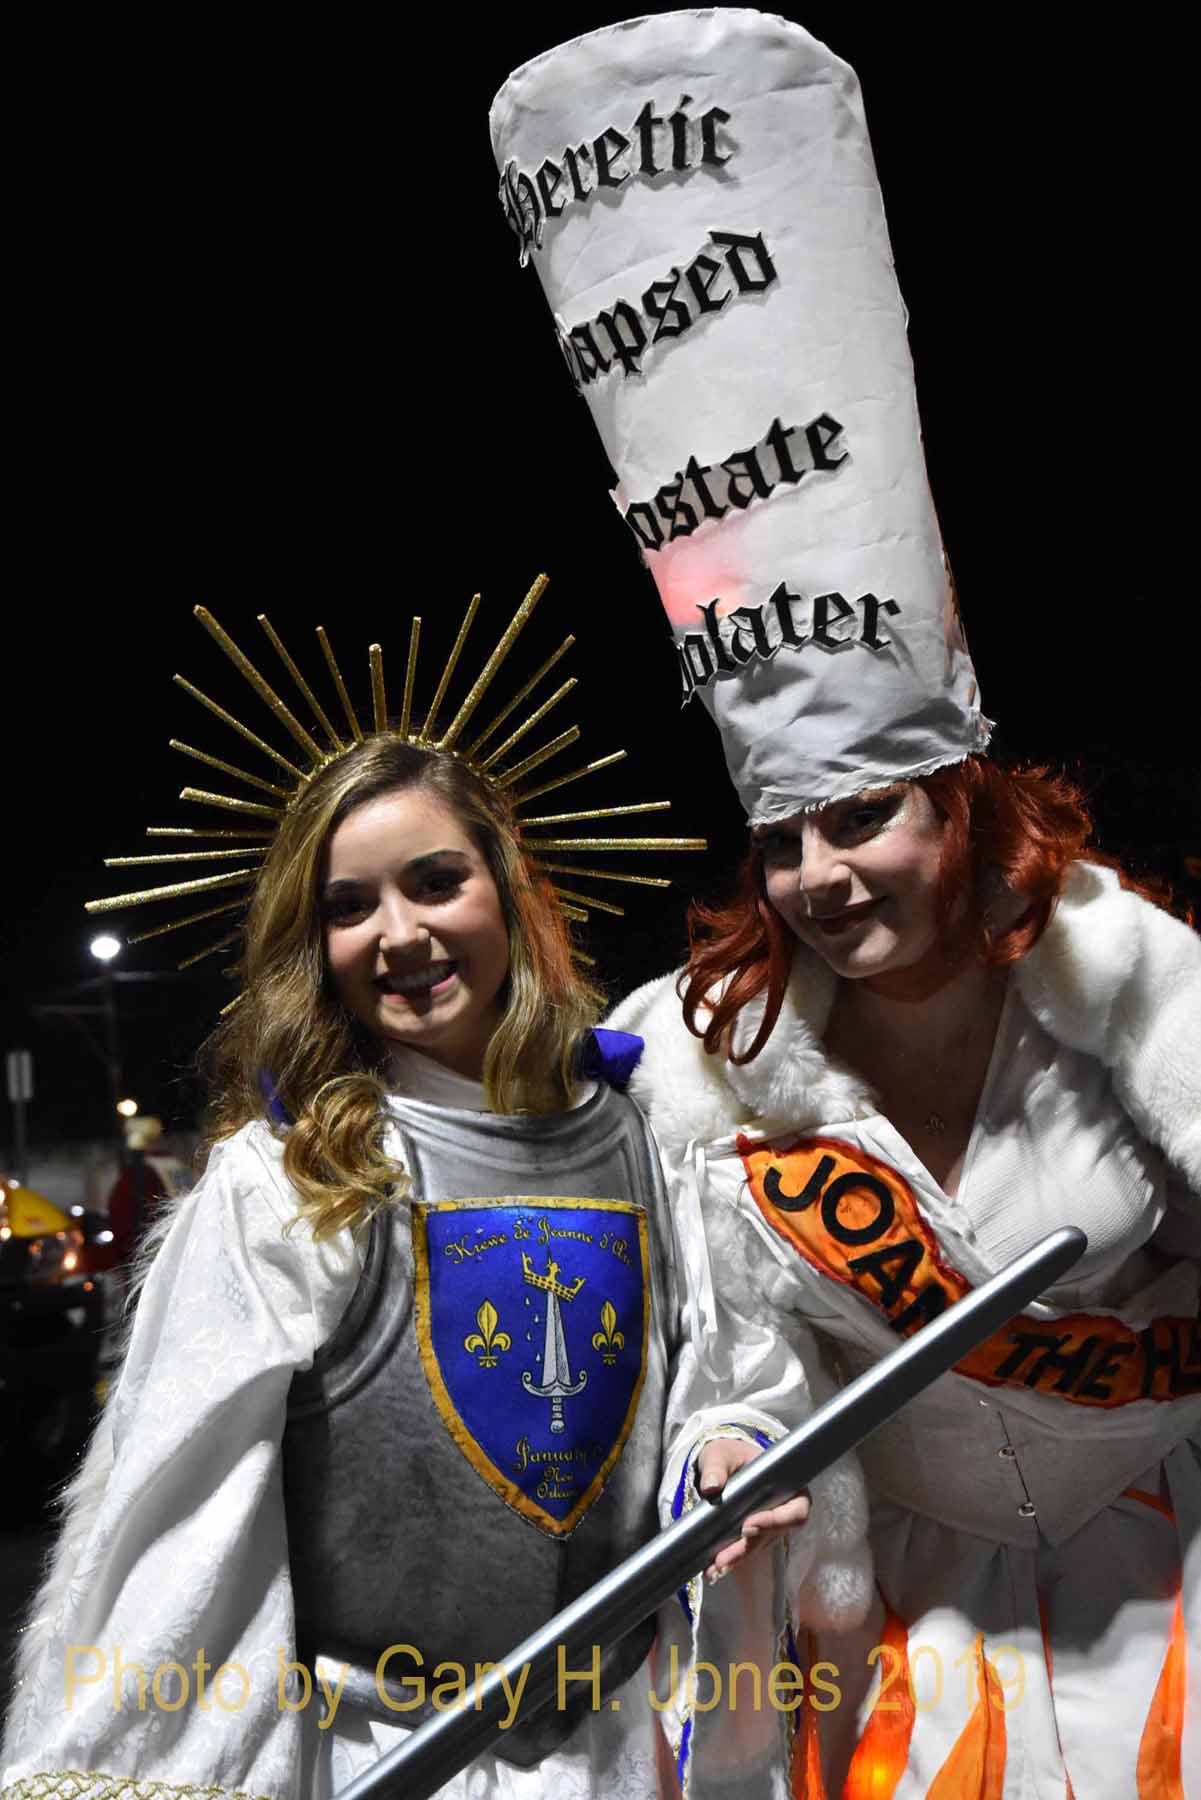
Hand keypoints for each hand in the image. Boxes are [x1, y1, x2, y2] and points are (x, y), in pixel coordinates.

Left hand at [696, 1437, 809, 1581]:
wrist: (721, 1462)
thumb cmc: (728, 1454)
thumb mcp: (721, 1454)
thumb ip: (716, 1466)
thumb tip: (712, 1486)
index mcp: (787, 1485)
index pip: (796, 1510)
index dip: (776, 1521)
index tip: (748, 1526)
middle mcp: (782, 1508)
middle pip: (774, 1534)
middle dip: (748, 1547)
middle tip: (724, 1557)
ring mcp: (767, 1524)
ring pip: (757, 1546)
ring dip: (738, 1557)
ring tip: (715, 1567)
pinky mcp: (751, 1535)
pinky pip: (744, 1550)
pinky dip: (730, 1559)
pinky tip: (713, 1570)